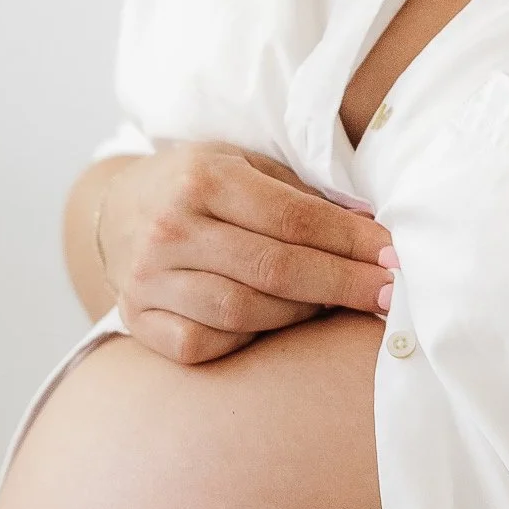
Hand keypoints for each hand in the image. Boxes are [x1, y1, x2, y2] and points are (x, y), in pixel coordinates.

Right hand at [98, 143, 396, 366]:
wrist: (115, 209)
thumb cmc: (197, 185)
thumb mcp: (242, 164)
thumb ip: (301, 194)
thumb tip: (373, 229)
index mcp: (202, 178)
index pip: (294, 219)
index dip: (352, 242)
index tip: (394, 259)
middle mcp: (169, 228)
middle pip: (275, 270)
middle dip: (342, 284)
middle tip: (386, 295)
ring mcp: (148, 279)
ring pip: (243, 312)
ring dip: (300, 314)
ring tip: (329, 304)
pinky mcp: (137, 320)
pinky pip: (203, 344)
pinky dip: (245, 340)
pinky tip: (269, 324)